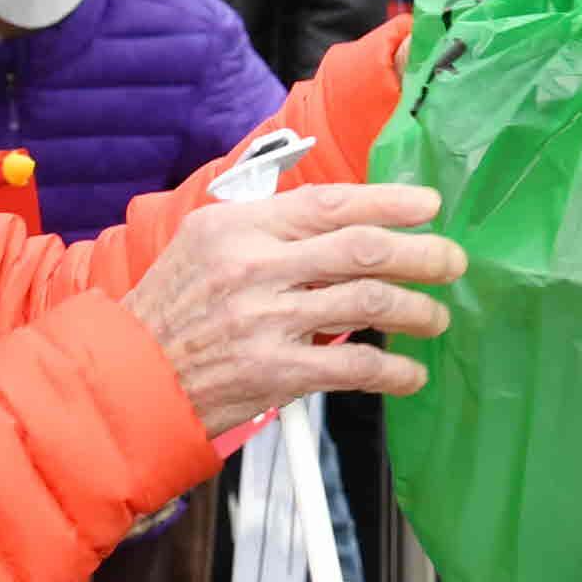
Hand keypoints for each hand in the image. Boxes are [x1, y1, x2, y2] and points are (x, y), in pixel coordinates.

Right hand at [126, 182, 464, 436]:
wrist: (131, 379)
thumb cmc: (172, 311)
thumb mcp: (204, 244)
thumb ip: (266, 225)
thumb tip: (338, 216)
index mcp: (238, 226)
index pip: (330, 202)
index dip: (390, 201)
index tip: (427, 206)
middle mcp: (253, 266)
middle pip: (362, 248)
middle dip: (421, 253)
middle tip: (451, 262)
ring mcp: (264, 320)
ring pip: (367, 303)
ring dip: (416, 309)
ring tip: (434, 317)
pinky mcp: (274, 372)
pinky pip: (354, 367)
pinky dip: (393, 371)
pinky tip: (409, 373)